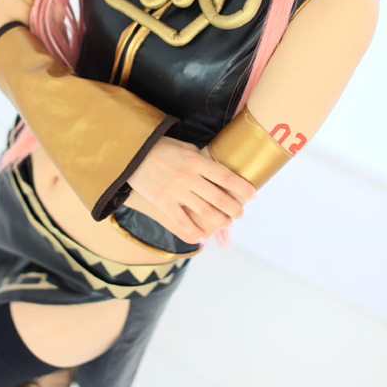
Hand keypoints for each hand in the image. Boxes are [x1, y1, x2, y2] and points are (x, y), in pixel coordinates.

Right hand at [126, 137, 255, 243]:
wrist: (132, 153)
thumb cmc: (161, 147)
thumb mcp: (186, 148)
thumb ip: (202, 161)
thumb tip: (219, 173)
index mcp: (196, 161)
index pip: (225, 176)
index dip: (242, 187)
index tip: (254, 195)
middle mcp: (189, 177)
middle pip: (219, 197)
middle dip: (235, 208)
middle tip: (241, 213)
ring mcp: (176, 191)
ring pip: (205, 212)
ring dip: (221, 220)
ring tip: (229, 223)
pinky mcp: (163, 202)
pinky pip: (181, 222)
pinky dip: (194, 232)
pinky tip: (203, 238)